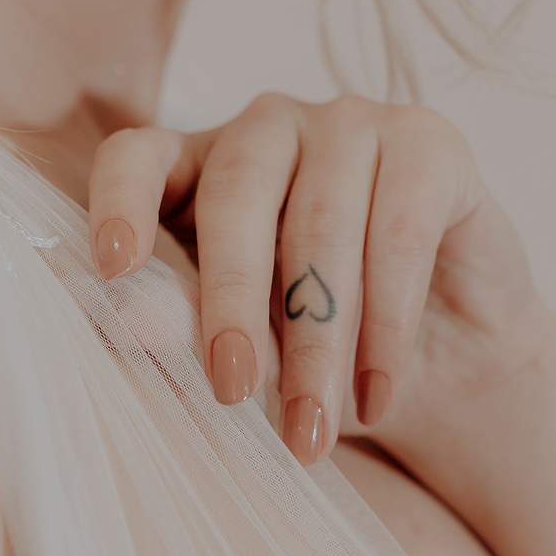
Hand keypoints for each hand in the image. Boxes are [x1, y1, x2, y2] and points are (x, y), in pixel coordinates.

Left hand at [88, 92, 548, 469]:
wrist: (441, 364)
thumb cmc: (313, 354)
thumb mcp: (238, 355)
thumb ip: (180, 330)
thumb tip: (124, 321)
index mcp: (193, 167)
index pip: (137, 156)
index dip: (120, 202)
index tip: (114, 267)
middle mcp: (266, 129)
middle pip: (236, 193)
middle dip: (232, 303)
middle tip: (232, 392)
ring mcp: (349, 124)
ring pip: (322, 225)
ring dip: (318, 343)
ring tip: (311, 431)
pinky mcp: (430, 144)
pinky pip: (400, 232)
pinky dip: (387, 326)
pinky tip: (376, 395)